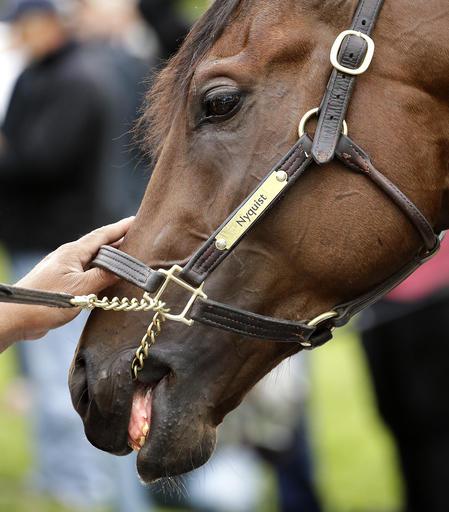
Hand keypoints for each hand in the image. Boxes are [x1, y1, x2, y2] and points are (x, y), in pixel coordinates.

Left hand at [0, 217, 133, 347]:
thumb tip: (122, 270)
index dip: (120, 228)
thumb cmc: (45, 302)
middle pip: (97, 244)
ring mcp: (63, 268)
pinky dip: (98, 269)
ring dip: (108, 256)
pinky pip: (85, 270)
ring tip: (126, 256)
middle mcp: (68, 256)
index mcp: (73, 253)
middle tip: (136, 237)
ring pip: (91, 258)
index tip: (135, 221)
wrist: (15, 317)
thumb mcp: (81, 289)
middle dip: (117, 240)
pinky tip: (104, 277)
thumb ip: (103, 277)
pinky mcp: (60, 281)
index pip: (102, 236)